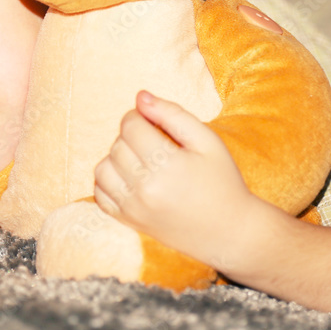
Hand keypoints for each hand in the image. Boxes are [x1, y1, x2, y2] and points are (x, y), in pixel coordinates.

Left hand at [93, 90, 261, 266]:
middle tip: (154, 143)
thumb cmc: (222, 181)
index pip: (131, 126)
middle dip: (131, 136)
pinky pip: (100, 194)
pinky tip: (131, 179)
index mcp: (167, 164)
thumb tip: (140, 97)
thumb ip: (172, 114)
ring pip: (103, 168)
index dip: (139, 116)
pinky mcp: (129, 222)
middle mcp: (145, 188)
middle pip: (117, 145)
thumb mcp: (207, 141)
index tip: (153, 122)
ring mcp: (134, 208)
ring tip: (142, 160)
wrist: (229, 232)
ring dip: (117, 158)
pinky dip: (109, 182)